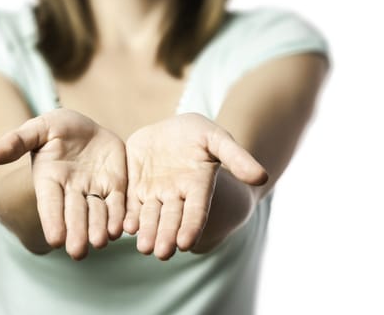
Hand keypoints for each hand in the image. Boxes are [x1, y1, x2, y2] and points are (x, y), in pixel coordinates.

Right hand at [0, 108, 126, 259]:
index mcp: (49, 180)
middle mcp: (71, 191)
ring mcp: (94, 190)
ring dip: (99, 228)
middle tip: (78, 252)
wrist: (85, 128)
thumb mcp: (38, 128)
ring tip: (101, 242)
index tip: (55, 239)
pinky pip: (118, 203)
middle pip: (74, 214)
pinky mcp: (115, 186)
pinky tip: (122, 228)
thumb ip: (17, 140)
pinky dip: (120, 216)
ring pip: (97, 213)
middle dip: (77, 232)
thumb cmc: (56, 128)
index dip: (52, 220)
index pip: (50, 203)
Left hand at [123, 113, 267, 259]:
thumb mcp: (217, 139)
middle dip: (166, 235)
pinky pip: (129, 204)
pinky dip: (126, 216)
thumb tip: (262, 177)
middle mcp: (175, 196)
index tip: (186, 243)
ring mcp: (153, 193)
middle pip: (171, 218)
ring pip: (149, 216)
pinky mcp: (134, 188)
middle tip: (161, 253)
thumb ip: (236, 157)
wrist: (172, 130)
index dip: (192, 225)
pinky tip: (122, 227)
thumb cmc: (199, 135)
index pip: (196, 210)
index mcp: (197, 187)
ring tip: (143, 246)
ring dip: (146, 232)